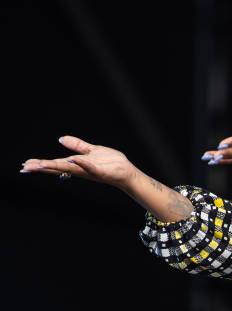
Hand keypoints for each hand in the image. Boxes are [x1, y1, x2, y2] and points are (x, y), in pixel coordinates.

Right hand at [21, 135, 137, 189]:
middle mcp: (81, 169)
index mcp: (78, 164)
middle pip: (59, 167)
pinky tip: (72, 159)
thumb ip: (77, 145)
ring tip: (41, 164)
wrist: (127, 172)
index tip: (26, 165)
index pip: (57, 163)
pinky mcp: (101, 171)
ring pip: (70, 168)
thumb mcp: (91, 150)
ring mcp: (90, 171)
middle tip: (26, 167)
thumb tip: (61, 138)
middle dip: (43, 167)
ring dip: (56, 166)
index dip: (41, 164)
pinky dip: (81, 163)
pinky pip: (90, 167)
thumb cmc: (111, 163)